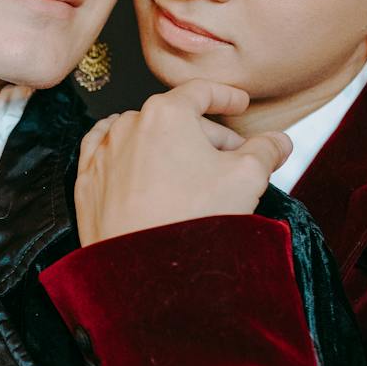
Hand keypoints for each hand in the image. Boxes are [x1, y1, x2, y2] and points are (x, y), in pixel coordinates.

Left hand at [74, 80, 292, 245]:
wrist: (146, 273)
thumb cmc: (193, 220)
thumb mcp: (247, 177)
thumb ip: (266, 150)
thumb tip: (279, 141)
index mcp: (165, 113)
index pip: (200, 92)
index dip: (226, 96)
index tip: (239, 104)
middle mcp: (127, 125)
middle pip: (175, 120)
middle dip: (205, 136)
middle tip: (231, 159)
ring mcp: (102, 154)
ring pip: (141, 138)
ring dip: (167, 148)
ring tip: (190, 172)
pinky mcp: (87, 184)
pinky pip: (108, 158)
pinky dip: (129, 159)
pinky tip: (143, 171)